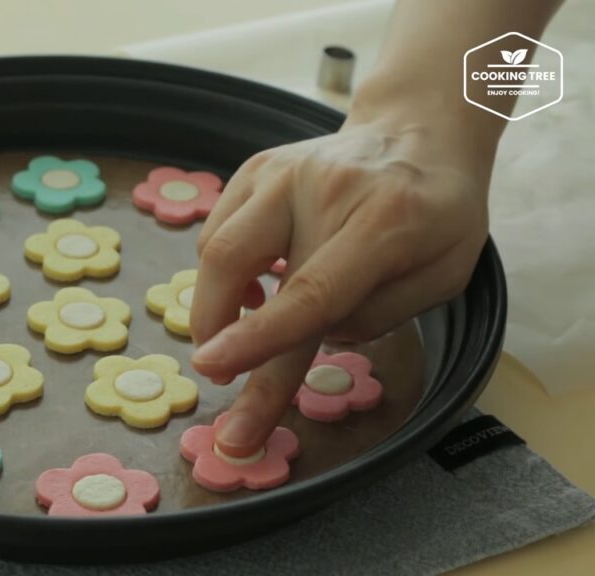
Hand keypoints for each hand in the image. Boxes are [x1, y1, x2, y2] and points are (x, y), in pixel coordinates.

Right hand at [189, 113, 490, 455]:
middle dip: (212, 329)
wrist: (421, 132)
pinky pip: (215, 233)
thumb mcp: (441, 279)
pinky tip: (254, 287)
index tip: (212, 369)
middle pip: (235, 260)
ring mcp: (280, 172)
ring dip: (214, 307)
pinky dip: (222, 275)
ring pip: (214, 249)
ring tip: (239, 333)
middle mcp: (323, 188)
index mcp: (385, 222)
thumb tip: (309, 339)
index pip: (313, 290)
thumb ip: (376, 317)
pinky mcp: (254, 169)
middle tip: (217, 374)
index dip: (261, 336)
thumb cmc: (439, 215)